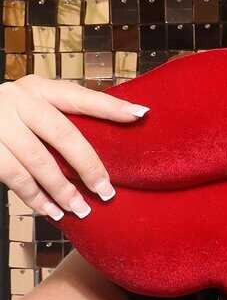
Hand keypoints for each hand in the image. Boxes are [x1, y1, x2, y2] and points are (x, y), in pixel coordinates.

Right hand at [0, 75, 147, 218]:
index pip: (81, 97)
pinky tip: (51, 211)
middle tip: (106, 191)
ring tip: (81, 209)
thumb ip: (60, 115)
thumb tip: (114, 130)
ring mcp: (0, 123)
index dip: (111, 107)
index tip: (141, 115)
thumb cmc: (7, 116)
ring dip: (62, 190)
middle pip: (63, 135)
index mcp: (38, 88)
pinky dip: (35, 198)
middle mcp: (19, 100)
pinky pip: (14, 178)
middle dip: (88, 166)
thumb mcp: (31, 104)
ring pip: (38, 162)